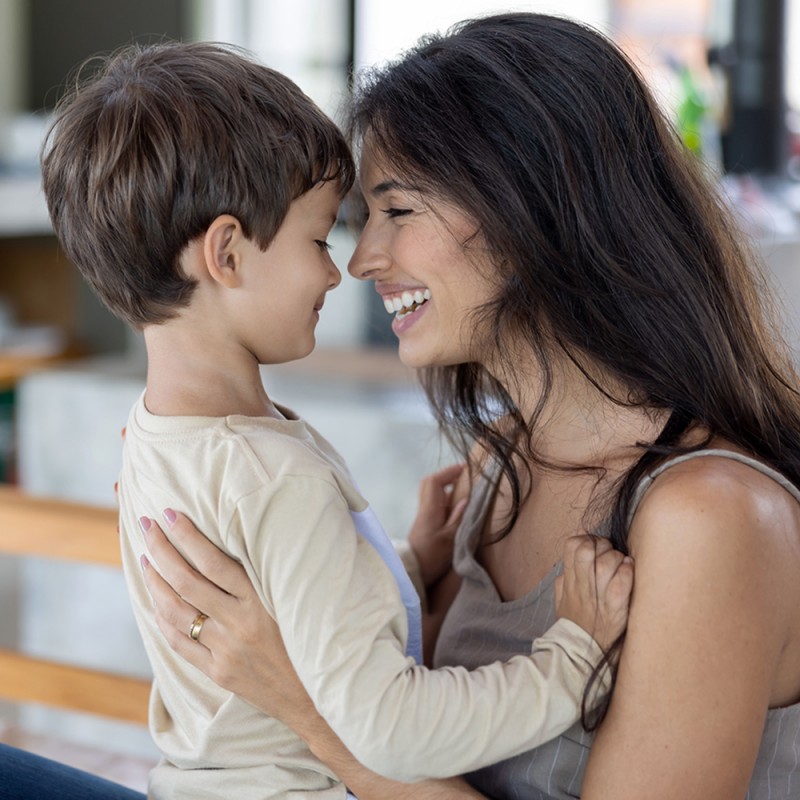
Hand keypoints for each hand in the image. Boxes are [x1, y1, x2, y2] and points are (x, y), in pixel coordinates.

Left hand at [139, 511, 310, 725]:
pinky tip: (156, 602)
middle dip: (162, 551)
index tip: (170, 514)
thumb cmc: (309, 634)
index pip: (214, 561)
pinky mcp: (218, 672)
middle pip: (187, 582)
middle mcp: (240, 623)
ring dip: (155, 583)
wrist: (315, 693)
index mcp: (261, 600)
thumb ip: (269, 571)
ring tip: (146, 561)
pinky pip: (179, 643)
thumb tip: (246, 532)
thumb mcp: (294, 597)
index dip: (188, 536)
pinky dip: (163, 619)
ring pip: (176, 612)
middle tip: (148, 527)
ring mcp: (226, 650)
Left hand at [407, 463, 468, 586]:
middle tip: (462, 476)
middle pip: (429, 483)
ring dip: (445, 487)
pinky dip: (444, 498)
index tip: (465, 468)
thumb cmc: (432, 558)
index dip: (449, 472)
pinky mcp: (424, 524)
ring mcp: (422, 516)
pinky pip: (433, 503)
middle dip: (446, 476)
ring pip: (430, 493)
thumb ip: (458, 518)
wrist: (412, 573)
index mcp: (430, 510)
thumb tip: (466, 499)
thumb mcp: (451, 540)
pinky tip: (455, 507)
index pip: (435, 482)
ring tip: (462, 490)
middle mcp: (424, 509)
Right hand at [554, 535, 633, 651]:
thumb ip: (563, 581)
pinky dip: (627, 573)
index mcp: (570, 580)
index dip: (586, 540)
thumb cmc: (574, 625)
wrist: (580, 655)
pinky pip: (621, 583)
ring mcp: (598, 596)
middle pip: (587, 550)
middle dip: (602, 545)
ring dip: (617, 559)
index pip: (572, 546)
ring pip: (606, 564)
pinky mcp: (615, 609)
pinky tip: (629, 571)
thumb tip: (568, 566)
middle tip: (611, 554)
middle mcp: (582, 585)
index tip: (596, 547)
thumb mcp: (561, 600)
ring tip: (623, 564)